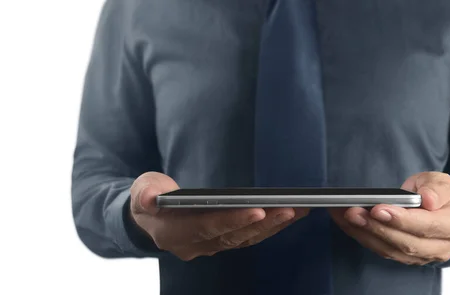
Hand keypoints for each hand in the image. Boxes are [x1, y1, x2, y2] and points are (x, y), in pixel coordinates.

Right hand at [129, 172, 308, 260]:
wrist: (149, 218)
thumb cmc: (149, 198)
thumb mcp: (141, 190)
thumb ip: (145, 194)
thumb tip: (148, 198)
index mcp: (174, 233)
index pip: (207, 228)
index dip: (232, 220)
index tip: (257, 209)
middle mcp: (196, 245)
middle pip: (234, 236)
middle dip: (263, 223)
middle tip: (289, 209)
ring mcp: (211, 245)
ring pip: (247, 239)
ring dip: (272, 225)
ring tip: (297, 209)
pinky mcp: (223, 240)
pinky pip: (250, 236)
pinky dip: (271, 226)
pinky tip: (291, 213)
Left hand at [328, 172, 449, 264]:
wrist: (446, 211)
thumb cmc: (443, 195)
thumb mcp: (445, 182)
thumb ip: (437, 188)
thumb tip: (428, 200)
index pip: (427, 226)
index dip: (402, 219)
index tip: (378, 209)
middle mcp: (443, 246)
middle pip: (406, 242)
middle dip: (377, 227)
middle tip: (354, 212)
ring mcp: (425, 256)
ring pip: (392, 250)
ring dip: (366, 233)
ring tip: (347, 216)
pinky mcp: (407, 258)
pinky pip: (383, 250)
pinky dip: (363, 237)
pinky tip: (348, 223)